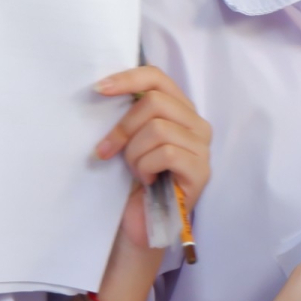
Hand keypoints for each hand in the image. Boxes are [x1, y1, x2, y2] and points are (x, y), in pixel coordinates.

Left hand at [96, 67, 211, 249]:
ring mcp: (202, 148)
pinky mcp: (201, 171)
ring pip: (158, 129)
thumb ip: (129, 113)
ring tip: (134, 172)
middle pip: (155, 101)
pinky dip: (146, 167)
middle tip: (106, 150)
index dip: (127, 78)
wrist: (139, 224)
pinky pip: (166, 153)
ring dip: (134, 153)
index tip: (98, 89)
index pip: (157, 77)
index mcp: (180, 110)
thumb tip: (103, 87)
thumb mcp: (129, 139)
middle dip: (124, 127)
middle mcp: (197, 124)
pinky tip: (146, 181)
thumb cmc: (132, 181)